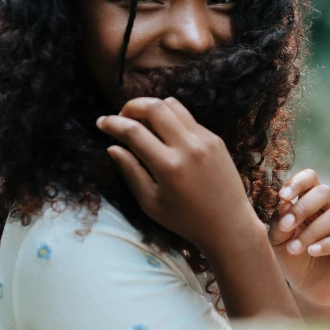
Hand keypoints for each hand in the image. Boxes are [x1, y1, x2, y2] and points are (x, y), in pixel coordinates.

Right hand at [96, 96, 258, 255]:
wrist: (229, 224)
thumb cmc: (185, 220)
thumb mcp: (151, 203)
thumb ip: (131, 172)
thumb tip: (113, 147)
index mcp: (168, 166)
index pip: (133, 131)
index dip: (112, 123)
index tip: (101, 122)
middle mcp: (188, 147)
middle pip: (154, 107)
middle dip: (131, 106)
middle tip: (122, 118)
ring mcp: (204, 139)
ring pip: (172, 105)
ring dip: (152, 107)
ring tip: (142, 122)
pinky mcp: (215, 139)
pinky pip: (187, 118)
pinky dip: (170, 118)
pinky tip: (164, 134)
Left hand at [268, 169, 329, 307]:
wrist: (307, 288)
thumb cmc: (291, 257)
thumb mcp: (277, 240)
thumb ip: (278, 222)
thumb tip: (284, 204)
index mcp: (311, 200)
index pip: (311, 178)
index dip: (298, 182)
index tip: (282, 197)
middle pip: (325, 191)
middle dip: (303, 207)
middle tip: (286, 226)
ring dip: (311, 231)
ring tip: (294, 248)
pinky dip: (328, 243)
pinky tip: (312, 251)